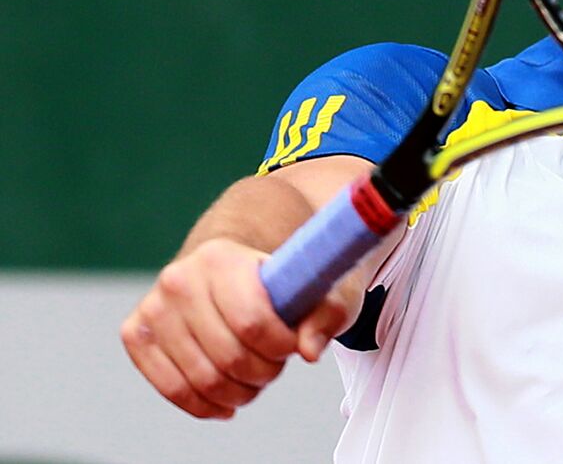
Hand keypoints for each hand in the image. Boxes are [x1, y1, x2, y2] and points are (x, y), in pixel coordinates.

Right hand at [120, 238, 358, 418]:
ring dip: (239, 391)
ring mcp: (153, 307)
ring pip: (202, 379)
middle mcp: (179, 279)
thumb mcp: (318, 284)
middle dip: (264, 371)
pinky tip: (228, 402)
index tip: (293, 344)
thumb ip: (326, 313)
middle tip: (276, 362)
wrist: (234, 263)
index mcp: (221, 257)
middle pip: (228, 356)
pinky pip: (171, 388)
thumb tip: (309, 350)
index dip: (281, 346)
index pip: (252, 322)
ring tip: (256, 376)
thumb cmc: (280, 277)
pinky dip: (205, 405)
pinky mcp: (136, 334)